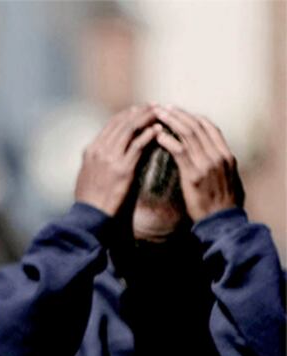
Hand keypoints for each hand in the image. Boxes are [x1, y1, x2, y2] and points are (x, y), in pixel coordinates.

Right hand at [75, 105, 161, 215]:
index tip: (140, 109)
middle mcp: (100, 150)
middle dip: (140, 112)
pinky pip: (138, 146)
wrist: (90, 215)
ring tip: (160, 113)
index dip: (127, 114)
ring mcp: (110, 158)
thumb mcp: (87, 174)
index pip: (111, 124)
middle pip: (122, 123)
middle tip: (155, 106)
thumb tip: (107, 151)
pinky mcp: (123, 169)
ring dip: (147, 119)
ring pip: (130, 130)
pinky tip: (158, 130)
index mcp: (91, 150)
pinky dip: (149, 135)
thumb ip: (97, 160)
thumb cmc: (90, 198)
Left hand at [155, 106, 242, 221]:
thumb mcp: (225, 179)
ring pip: (188, 134)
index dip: (193, 117)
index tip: (178, 110)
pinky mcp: (194, 175)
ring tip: (156, 115)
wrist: (222, 222)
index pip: (210, 127)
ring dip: (171, 121)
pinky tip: (157, 135)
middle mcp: (218, 156)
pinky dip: (168, 140)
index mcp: (226, 155)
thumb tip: (205, 154)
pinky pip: (179, 151)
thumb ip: (215, 164)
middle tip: (162, 107)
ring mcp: (207, 164)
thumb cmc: (221, 203)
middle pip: (197, 126)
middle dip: (178, 114)